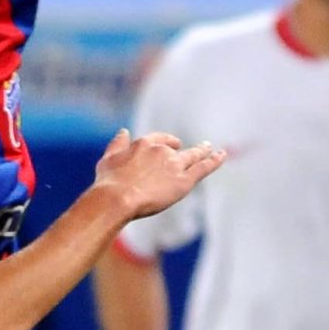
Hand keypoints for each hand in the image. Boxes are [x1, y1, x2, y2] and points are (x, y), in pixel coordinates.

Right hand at [94, 128, 224, 221]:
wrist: (117, 198)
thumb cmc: (109, 182)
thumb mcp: (107, 159)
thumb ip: (117, 145)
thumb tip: (124, 131)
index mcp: (144, 144)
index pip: (158, 139)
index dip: (166, 141)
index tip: (172, 144)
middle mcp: (162, 151)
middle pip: (177, 147)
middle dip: (184, 147)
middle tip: (193, 146)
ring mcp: (175, 165)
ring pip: (194, 156)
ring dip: (203, 151)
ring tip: (211, 149)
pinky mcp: (184, 181)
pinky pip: (204, 167)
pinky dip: (214, 160)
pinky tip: (221, 155)